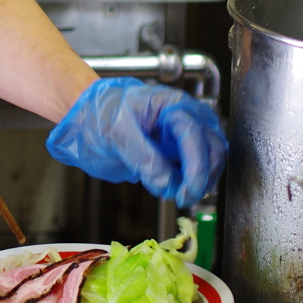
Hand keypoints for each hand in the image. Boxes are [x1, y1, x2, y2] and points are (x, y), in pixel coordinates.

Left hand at [45, 77, 227, 207]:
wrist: (89, 117)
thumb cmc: (100, 113)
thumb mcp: (115, 131)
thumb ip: (143, 156)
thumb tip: (168, 183)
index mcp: (171, 104)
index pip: (194, 135)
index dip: (196, 167)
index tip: (185, 192)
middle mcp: (185, 117)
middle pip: (213, 149)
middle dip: (202, 177)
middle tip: (182, 197)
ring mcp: (184, 135)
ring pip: (211, 161)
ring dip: (197, 181)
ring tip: (168, 189)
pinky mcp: (180, 152)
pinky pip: (196, 170)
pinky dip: (188, 183)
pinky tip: (167, 184)